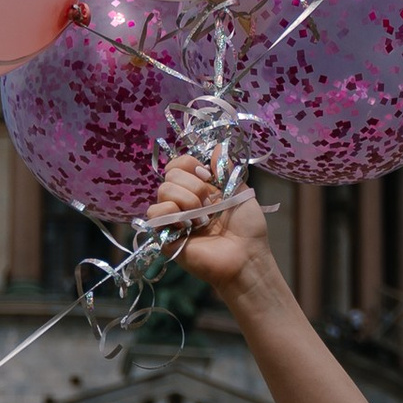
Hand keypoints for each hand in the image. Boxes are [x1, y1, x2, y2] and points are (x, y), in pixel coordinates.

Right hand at [142, 151, 271, 295]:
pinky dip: (171, 214)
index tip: (208, 176)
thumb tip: (218, 145)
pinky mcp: (165, 236)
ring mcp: (173, 218)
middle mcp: (183, 201)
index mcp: (199, 188)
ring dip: (186, 201)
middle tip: (209, 205)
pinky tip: (188, 227)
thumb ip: (226, 169)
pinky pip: (154, 214)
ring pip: (162, 190)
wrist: (246, 257)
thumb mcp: (240, 191)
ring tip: (202, 219)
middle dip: (193, 186)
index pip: (178, 164)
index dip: (189, 164)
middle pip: (170, 175)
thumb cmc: (247, 228)